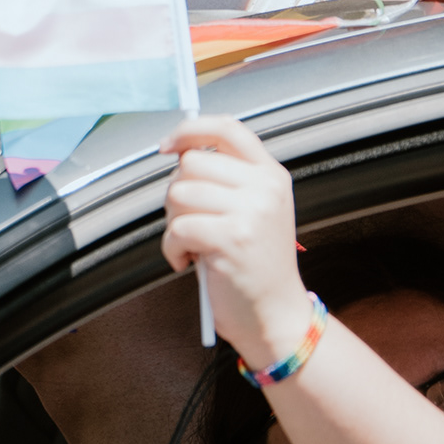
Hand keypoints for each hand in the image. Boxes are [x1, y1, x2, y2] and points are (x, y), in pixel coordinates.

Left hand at [159, 114, 310, 371]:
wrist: (276, 316)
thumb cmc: (253, 264)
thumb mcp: (253, 210)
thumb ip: (225, 178)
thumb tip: (177, 150)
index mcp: (271, 175)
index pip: (227, 128)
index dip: (189, 130)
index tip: (167, 146)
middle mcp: (265, 188)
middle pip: (191, 162)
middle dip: (177, 192)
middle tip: (189, 222)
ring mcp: (251, 212)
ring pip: (179, 193)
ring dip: (173, 223)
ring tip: (192, 245)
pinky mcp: (232, 239)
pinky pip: (177, 228)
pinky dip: (171, 248)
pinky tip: (186, 261)